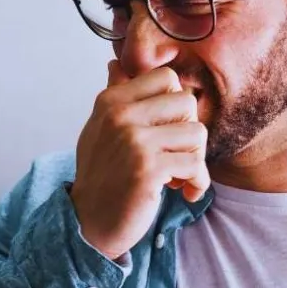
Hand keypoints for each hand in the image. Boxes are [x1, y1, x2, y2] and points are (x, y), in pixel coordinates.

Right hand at [69, 61, 209, 260]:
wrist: (88, 223)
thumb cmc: (100, 176)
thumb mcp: (99, 129)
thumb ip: (114, 96)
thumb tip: (116, 64)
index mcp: (111, 101)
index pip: (166, 77)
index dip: (176, 103)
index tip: (168, 129)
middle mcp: (120, 116)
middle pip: (186, 102)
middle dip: (189, 132)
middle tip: (176, 155)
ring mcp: (134, 142)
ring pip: (197, 133)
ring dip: (195, 159)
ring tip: (178, 175)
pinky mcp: (148, 170)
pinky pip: (195, 165)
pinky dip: (198, 182)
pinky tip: (185, 192)